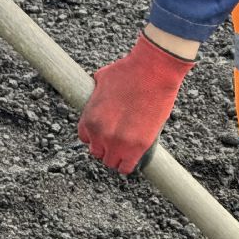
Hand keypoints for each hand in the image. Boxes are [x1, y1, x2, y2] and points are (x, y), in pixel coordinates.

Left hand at [78, 32, 194, 174]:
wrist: (153, 71)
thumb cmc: (129, 71)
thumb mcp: (101, 79)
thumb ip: (96, 94)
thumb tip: (97, 95)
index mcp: (89, 119)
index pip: (86, 138)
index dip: (96, 136)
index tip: (106, 133)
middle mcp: (101, 134)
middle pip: (98, 152)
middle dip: (107, 147)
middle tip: (119, 140)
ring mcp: (119, 142)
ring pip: (112, 162)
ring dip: (118, 156)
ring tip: (127, 148)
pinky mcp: (139, 146)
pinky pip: (127, 167)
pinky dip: (128, 165)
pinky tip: (133, 158)